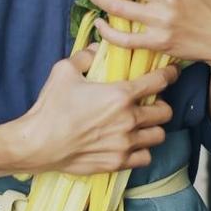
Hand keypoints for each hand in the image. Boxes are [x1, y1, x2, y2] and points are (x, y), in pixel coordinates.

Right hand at [18, 44, 178, 174]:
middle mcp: (129, 120)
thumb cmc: (52, 106)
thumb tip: (96, 48)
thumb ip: (85, 56)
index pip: (158, 82)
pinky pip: (145, 157)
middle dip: (161, 104)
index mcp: (120, 95)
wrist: (39, 143)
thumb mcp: (64, 70)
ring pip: (158, 135)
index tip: (171, 72)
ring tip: (143, 124)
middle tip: (151, 102)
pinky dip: (142, 150)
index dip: (169, 74)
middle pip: (165, 112)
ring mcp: (125, 144)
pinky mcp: (118, 162)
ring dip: (153, 127)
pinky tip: (132, 143)